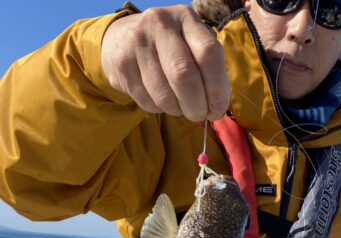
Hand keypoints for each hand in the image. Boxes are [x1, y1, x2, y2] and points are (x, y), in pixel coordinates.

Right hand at [101, 6, 229, 120]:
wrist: (122, 39)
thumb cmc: (171, 49)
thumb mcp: (192, 47)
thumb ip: (209, 72)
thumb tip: (216, 109)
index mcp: (186, 18)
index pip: (209, 54)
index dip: (217, 88)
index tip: (218, 108)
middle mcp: (160, 24)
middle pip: (184, 75)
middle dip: (196, 106)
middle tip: (199, 115)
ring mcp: (138, 43)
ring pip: (165, 95)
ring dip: (178, 110)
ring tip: (180, 106)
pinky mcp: (123, 65)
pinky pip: (148, 102)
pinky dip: (160, 109)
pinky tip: (162, 99)